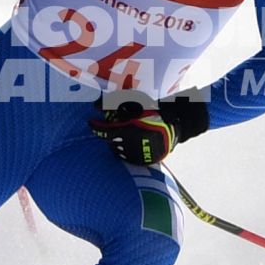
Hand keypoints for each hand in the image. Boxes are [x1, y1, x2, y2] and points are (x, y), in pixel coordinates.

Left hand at [89, 93, 208, 165]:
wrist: (174, 126)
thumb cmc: (153, 111)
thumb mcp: (134, 103)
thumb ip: (113, 103)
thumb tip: (95, 105)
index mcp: (124, 131)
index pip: (101, 131)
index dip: (94, 126)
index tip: (91, 121)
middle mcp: (127, 145)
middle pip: (109, 140)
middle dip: (108, 132)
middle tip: (110, 126)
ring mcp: (134, 155)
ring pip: (117, 149)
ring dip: (115, 141)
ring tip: (121, 133)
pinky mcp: (141, 161)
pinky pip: (127, 157)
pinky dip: (125, 150)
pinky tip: (129, 142)